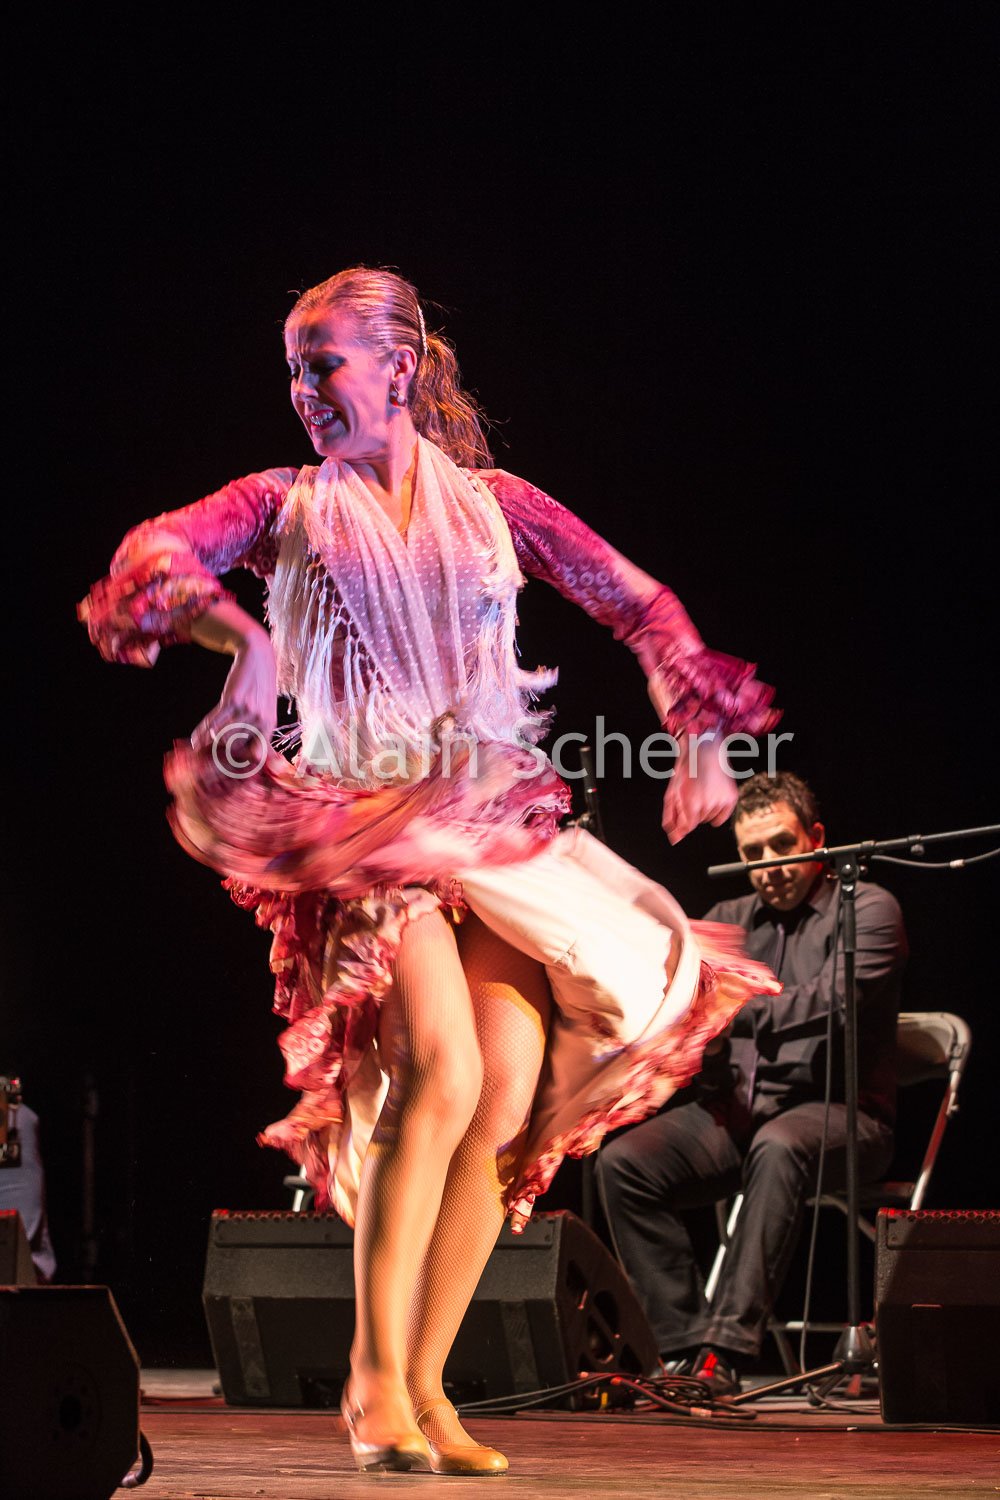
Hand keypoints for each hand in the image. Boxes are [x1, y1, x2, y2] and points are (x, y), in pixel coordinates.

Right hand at [191, 627, 277, 755]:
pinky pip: (214, 723)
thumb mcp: (266, 710)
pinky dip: (202, 732)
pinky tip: (194, 739)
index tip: (226, 770)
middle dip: (218, 754)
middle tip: (204, 759)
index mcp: (269, 726)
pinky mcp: (232, 700)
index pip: (257, 757)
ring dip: (207, 744)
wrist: (257, 657)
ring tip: (197, 748)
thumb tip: (257, 759)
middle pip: (235, 749)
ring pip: (222, 738)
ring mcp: (247, 711)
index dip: (241, 766)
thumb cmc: (260, 687)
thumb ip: (260, 733)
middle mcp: (260, 721)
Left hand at [662, 732, 736, 843]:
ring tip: (702, 792)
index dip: (682, 825)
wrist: (705, 748)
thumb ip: (672, 816)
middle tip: (692, 795)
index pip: (688, 827)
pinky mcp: (732, 797)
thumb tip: (674, 837)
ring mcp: (722, 801)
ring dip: (704, 811)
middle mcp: (708, 804)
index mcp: (691, 802)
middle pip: (698, 822)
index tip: (680, 824)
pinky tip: (711, 798)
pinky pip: (722, 817)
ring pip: (710, 819)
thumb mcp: (672, 792)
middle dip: (692, 813)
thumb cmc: (686, 769)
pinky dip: (716, 812)